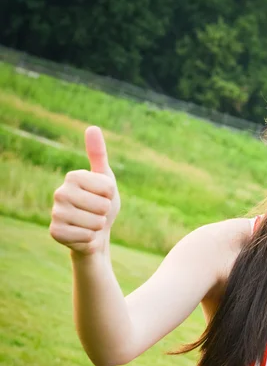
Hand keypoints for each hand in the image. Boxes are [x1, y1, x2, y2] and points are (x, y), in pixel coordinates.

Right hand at [49, 126, 120, 255]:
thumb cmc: (102, 203)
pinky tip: (83, 234)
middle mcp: (60, 192)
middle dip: (105, 213)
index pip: (108, 187)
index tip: (102, 196)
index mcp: (73, 177)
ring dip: (98, 227)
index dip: (111, 196)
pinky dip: (91, 238)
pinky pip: (87, 236)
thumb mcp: (105, 179)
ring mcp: (56, 213)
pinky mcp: (55, 232)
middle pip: (102, 206)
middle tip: (96, 212)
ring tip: (91, 223)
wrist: (95, 231)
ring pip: (96, 223)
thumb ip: (99, 155)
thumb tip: (92, 127)